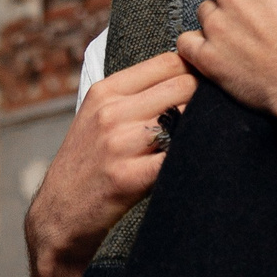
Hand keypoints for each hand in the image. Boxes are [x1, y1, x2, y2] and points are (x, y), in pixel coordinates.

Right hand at [24, 50, 193, 276]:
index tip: (209, 83)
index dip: (196, 69)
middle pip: (183, 85)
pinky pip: (177, 156)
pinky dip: (194, 155)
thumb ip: (132, 96)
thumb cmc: (85, 165)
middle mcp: (111, 112)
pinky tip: (198, 161)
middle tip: (218, 111)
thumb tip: (184, 76)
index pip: (167, 62)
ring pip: (185, 117)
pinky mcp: (129, 177)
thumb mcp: (96, 117)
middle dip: (205, 96)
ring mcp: (119, 144)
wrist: (58, 215)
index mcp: (105, 92)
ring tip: (210, 136)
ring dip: (203, 126)